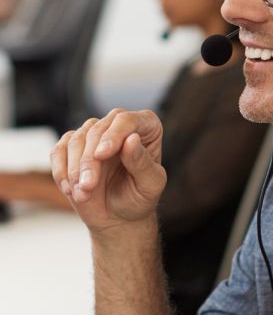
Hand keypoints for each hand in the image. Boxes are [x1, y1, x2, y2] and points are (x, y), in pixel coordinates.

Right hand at [50, 109, 166, 233]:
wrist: (119, 216)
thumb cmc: (140, 197)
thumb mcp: (150, 184)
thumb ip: (142, 162)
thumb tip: (132, 138)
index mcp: (146, 127)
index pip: (126, 120)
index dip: (113, 135)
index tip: (101, 155)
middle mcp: (119, 125)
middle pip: (97, 129)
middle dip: (90, 160)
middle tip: (88, 186)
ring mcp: (94, 135)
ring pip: (76, 140)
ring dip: (75, 169)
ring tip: (83, 194)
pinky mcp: (72, 148)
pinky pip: (58, 150)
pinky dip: (60, 170)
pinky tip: (69, 189)